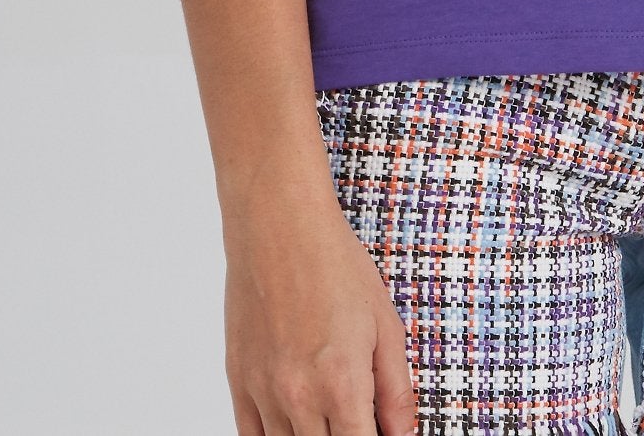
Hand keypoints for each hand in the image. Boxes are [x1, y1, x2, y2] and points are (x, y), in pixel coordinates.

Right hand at [223, 194, 416, 435]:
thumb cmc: (334, 265)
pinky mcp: (239, 382)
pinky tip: (294, 425)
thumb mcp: (386, 323)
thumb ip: (397, 389)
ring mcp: (264, 392)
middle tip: (358, 419)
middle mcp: (300, 397)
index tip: (380, 433)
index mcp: (343, 384)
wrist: (280, 227)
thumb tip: (404, 434)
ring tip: (328, 414)